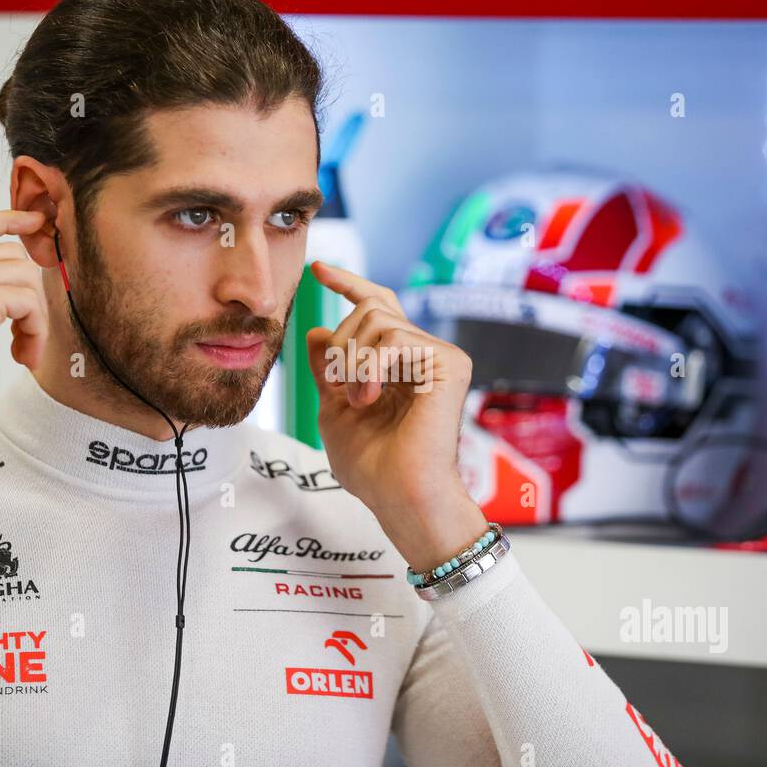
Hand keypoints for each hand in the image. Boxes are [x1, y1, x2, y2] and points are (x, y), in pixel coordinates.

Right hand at [0, 209, 49, 477]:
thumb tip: (21, 265)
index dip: (6, 218)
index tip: (37, 221)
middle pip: (11, 256)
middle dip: (30, 298)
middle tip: (25, 341)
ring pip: (25, 276)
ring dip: (36, 319)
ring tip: (21, 351)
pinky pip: (29, 300)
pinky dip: (36, 330)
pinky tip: (22, 357)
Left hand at [304, 262, 488, 570]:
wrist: (398, 496)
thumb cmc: (371, 468)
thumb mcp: (332, 410)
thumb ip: (326, 370)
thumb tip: (317, 329)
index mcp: (400, 364)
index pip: (377, 307)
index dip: (348, 284)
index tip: (318, 270)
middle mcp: (424, 355)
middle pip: (372, 308)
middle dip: (341, 343)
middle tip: (336, 386)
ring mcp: (439, 358)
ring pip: (379, 319)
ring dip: (352, 360)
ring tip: (356, 400)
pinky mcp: (449, 363)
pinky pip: (396, 337)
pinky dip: (370, 366)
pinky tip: (368, 396)